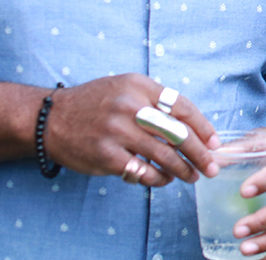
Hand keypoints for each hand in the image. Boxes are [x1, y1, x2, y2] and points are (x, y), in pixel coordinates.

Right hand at [46, 74, 219, 186]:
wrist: (51, 119)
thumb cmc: (96, 103)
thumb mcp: (126, 88)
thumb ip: (155, 101)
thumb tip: (193, 127)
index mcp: (139, 86)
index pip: (182, 107)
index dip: (203, 127)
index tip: (214, 142)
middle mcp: (130, 107)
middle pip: (178, 133)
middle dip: (200, 153)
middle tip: (212, 166)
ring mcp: (118, 132)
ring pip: (164, 155)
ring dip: (184, 170)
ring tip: (193, 177)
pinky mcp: (107, 156)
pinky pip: (142, 172)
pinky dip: (158, 178)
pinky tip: (165, 179)